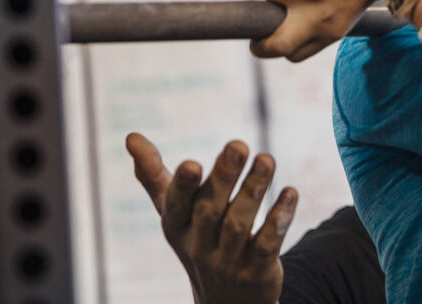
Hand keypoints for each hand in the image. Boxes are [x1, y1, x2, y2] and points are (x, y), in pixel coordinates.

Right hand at [126, 133, 297, 303]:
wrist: (226, 302)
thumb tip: (130, 135)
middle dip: (224, 177)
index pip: (176, 206)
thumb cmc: (197, 239)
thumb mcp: (174, 212)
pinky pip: (267, 245)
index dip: (183, 186)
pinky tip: (291, 193)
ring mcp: (228, 261)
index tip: (191, 162)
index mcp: (177, 226)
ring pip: (239, 225)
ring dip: (254, 190)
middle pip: (211, 210)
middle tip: (239, 144)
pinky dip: (279, 219)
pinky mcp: (257, 271)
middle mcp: (200, 245)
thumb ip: (154, 176)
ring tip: (267, 158)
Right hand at [256, 0, 414, 61]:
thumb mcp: (343, 16)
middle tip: (258, 23)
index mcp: (327, 33)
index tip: (267, 38)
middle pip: (271, 44)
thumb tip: (281, 23)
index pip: (289, 53)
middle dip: (258, 42)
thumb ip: (317, 25)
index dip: (274, 46)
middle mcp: (315, 17)